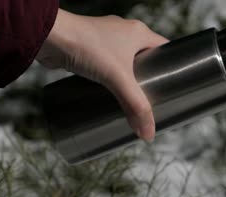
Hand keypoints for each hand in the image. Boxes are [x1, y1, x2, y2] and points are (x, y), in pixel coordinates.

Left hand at [36, 9, 167, 141]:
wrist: (49, 36)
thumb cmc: (86, 46)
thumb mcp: (117, 78)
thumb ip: (135, 106)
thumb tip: (148, 134)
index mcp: (139, 32)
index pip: (165, 49)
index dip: (172, 67)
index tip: (175, 86)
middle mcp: (125, 32)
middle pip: (146, 59)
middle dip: (150, 79)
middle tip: (154, 100)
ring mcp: (106, 40)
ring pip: (126, 63)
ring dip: (129, 80)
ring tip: (134, 100)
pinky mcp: (89, 48)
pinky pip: (108, 65)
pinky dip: (111, 78)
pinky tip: (110, 92)